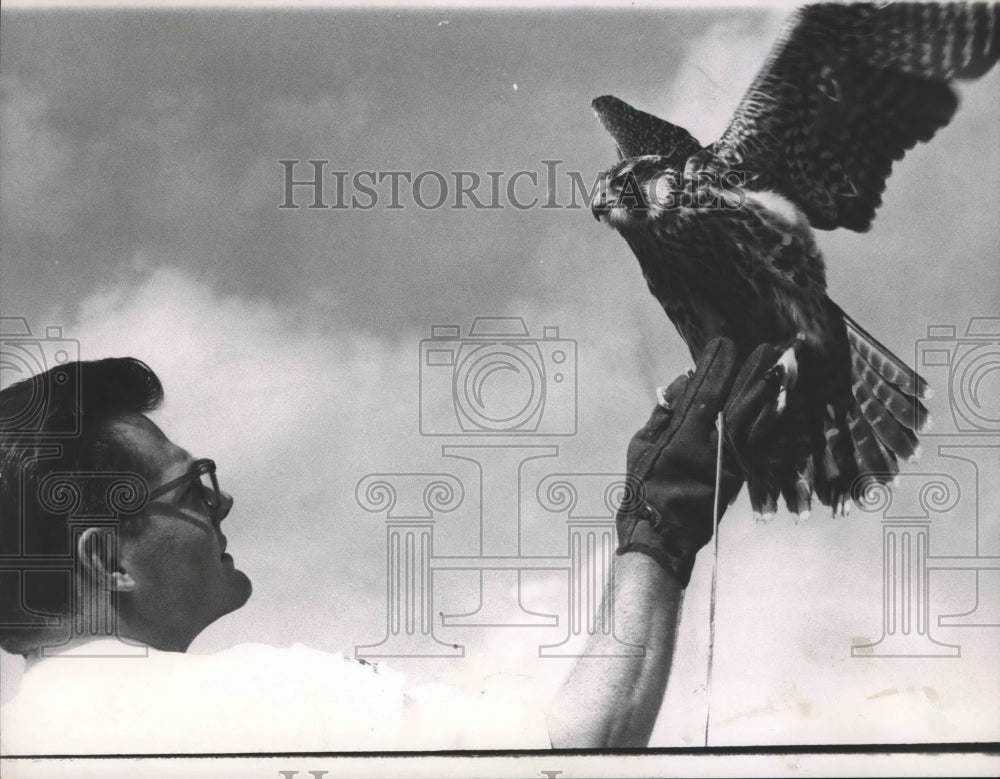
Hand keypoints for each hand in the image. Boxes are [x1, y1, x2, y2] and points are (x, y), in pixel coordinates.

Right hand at [615, 338, 782, 585]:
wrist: (661, 535)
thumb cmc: (644, 488)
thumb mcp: (642, 444)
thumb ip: (663, 413)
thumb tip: (683, 383)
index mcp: (684, 436)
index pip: (705, 391)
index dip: (716, 366)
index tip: (724, 344)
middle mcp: (712, 446)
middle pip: (739, 401)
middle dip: (753, 373)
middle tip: (768, 348)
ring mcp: (730, 461)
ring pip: (756, 421)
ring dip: (769, 393)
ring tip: (781, 369)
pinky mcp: (741, 476)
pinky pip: (761, 443)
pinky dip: (772, 422)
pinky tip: (781, 405)